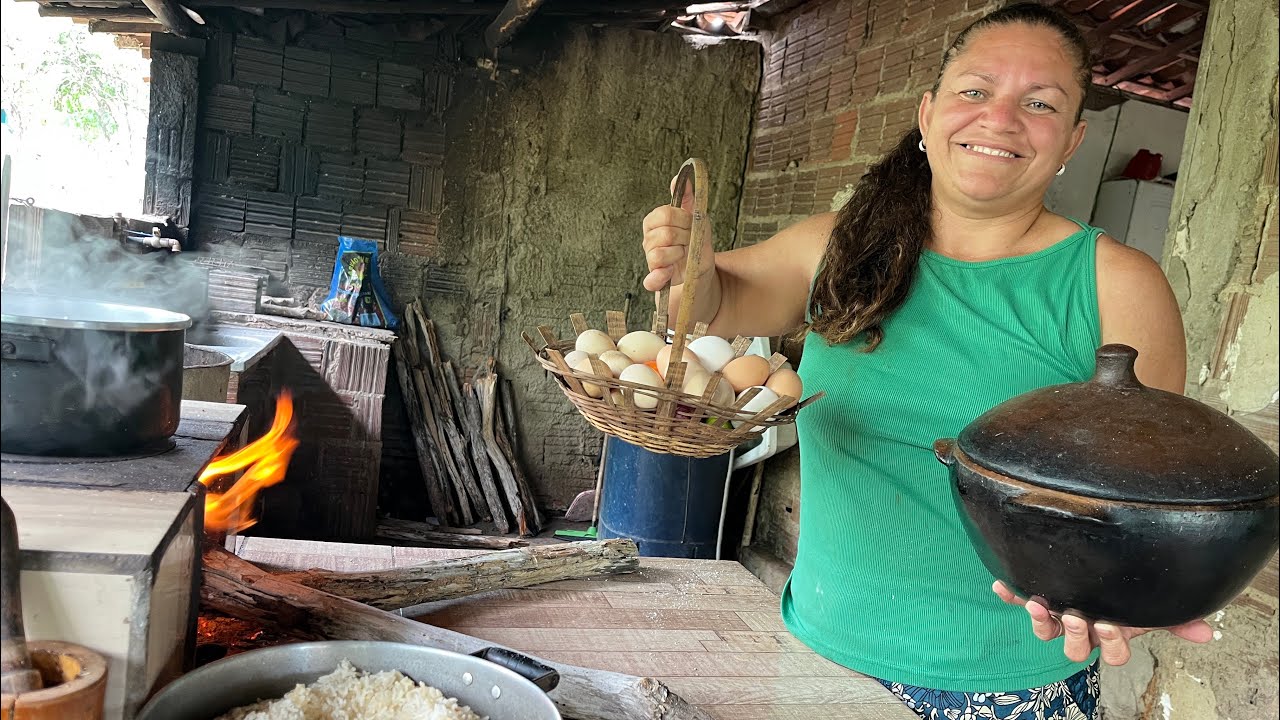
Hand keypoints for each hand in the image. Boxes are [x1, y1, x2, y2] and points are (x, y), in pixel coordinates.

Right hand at [641, 176, 713, 291]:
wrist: (700, 265)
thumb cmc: (695, 239)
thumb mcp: (695, 216)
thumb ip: (686, 197)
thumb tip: (678, 179)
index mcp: (654, 222)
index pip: (664, 214)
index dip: (683, 219)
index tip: (691, 223)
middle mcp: (648, 240)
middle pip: (664, 234)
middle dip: (685, 237)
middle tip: (690, 241)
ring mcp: (650, 260)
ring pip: (658, 254)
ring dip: (678, 254)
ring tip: (684, 254)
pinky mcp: (655, 279)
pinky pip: (651, 279)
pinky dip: (660, 276)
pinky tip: (670, 271)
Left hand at [992, 581, 1213, 664]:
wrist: (1093, 570)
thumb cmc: (1123, 592)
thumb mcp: (1148, 604)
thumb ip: (1175, 617)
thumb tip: (1205, 633)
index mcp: (1110, 633)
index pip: (1112, 653)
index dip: (1111, 643)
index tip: (1108, 622)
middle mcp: (1082, 630)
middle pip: (1076, 649)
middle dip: (1075, 634)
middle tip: (1075, 616)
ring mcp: (1057, 617)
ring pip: (1047, 633)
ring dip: (1041, 620)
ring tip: (1038, 603)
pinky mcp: (1036, 600)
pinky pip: (1019, 600)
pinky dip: (1011, 593)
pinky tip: (1002, 585)